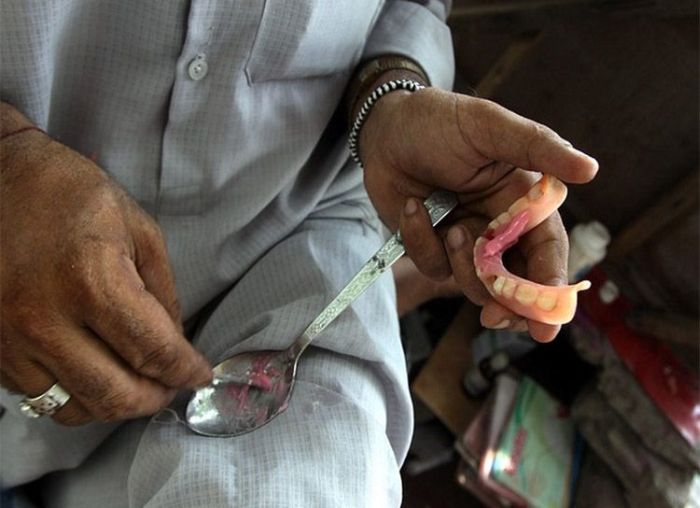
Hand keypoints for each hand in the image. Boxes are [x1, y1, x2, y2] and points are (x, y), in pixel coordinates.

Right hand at [0, 111, 211, 424]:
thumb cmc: (68, 193)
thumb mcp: (136, 227)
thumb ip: (162, 291)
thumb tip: (176, 342)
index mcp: (91, 279)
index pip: (153, 351)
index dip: (185, 371)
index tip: (199, 374)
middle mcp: (44, 319)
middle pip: (114, 395)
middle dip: (155, 398)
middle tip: (171, 384)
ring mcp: (9, 339)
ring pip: (75, 407)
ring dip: (114, 402)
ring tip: (135, 380)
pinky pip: (40, 395)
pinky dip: (75, 393)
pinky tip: (92, 368)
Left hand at [360, 88, 598, 341]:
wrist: (387, 128)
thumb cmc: (442, 122)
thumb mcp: (490, 127)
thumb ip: (538, 147)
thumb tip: (590, 169)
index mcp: (523, 204)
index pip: (547, 253)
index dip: (550, 290)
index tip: (547, 324)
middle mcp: (498, 228)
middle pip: (517, 284)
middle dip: (511, 306)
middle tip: (497, 315)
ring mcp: (464, 241)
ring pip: (475, 284)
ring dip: (466, 268)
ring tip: (454, 229)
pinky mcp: (430, 245)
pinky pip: (433, 265)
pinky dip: (421, 240)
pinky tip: (412, 207)